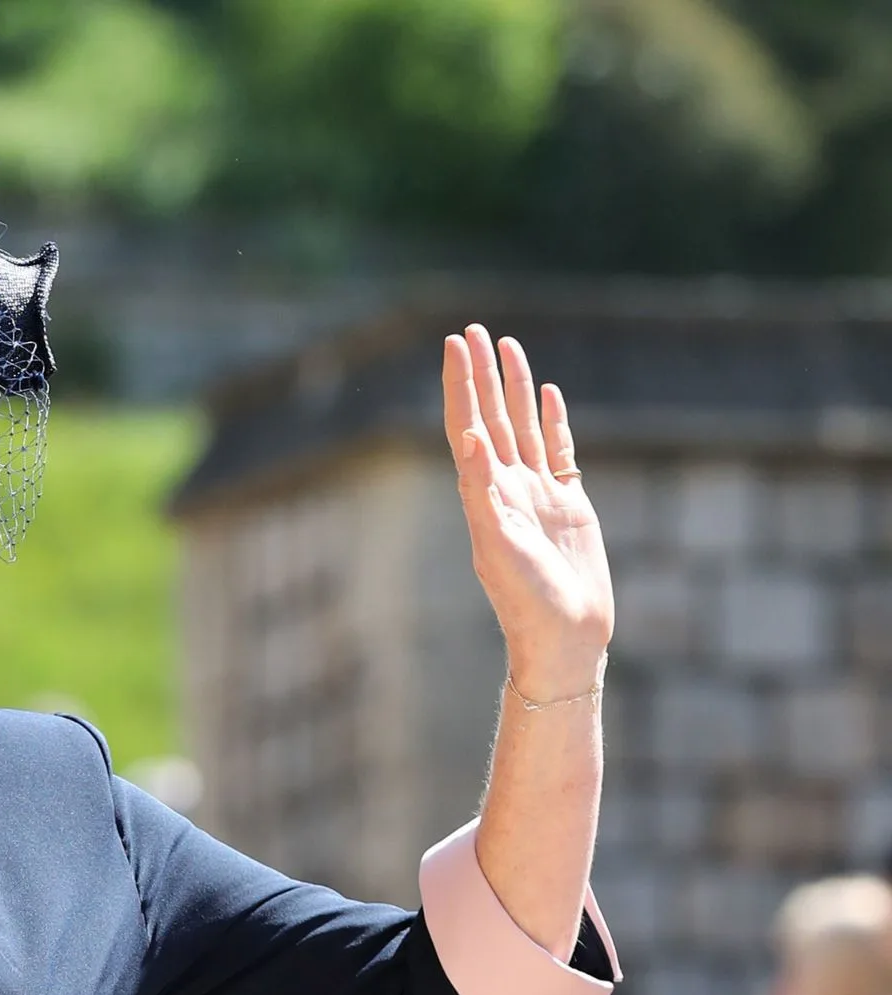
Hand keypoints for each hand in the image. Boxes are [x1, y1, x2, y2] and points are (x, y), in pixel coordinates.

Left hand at [443, 325, 613, 698]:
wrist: (563, 637)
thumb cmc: (526, 600)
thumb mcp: (499, 545)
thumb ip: (483, 492)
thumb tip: (470, 439)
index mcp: (483, 493)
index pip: (466, 426)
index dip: (459, 385)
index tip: (453, 344)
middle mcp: (506, 486)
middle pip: (490, 416)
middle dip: (480, 374)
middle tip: (472, 329)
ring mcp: (537, 493)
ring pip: (523, 426)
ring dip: (514, 387)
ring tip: (507, 346)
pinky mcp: (569, 504)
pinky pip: (558, 451)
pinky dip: (551, 421)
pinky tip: (547, 394)